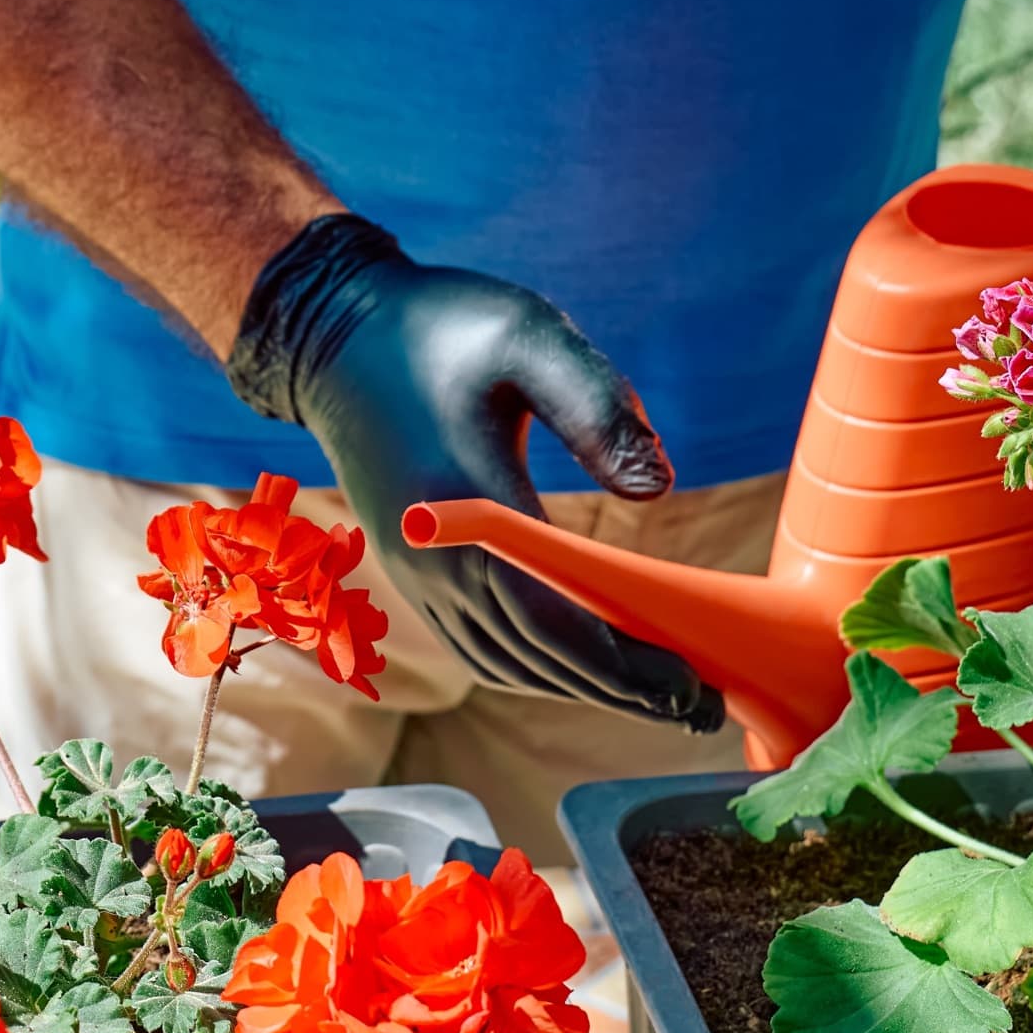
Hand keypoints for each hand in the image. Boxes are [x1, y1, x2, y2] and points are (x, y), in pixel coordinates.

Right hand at [225, 216, 723, 730]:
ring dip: (582, 688)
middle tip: (697, 706)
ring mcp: (419, 576)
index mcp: (470, 509)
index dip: (623, 666)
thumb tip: (658, 490)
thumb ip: (597, 407)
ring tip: (655, 695)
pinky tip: (585, 666)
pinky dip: (538, 669)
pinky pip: (481, 647)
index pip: (555, 622)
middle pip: (539, 658)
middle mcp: (437, 562)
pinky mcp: (415, 574)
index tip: (688, 683)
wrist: (335, 334)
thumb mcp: (530, 336)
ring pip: (508, 664)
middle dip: (621, 691)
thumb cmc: (441, 326)